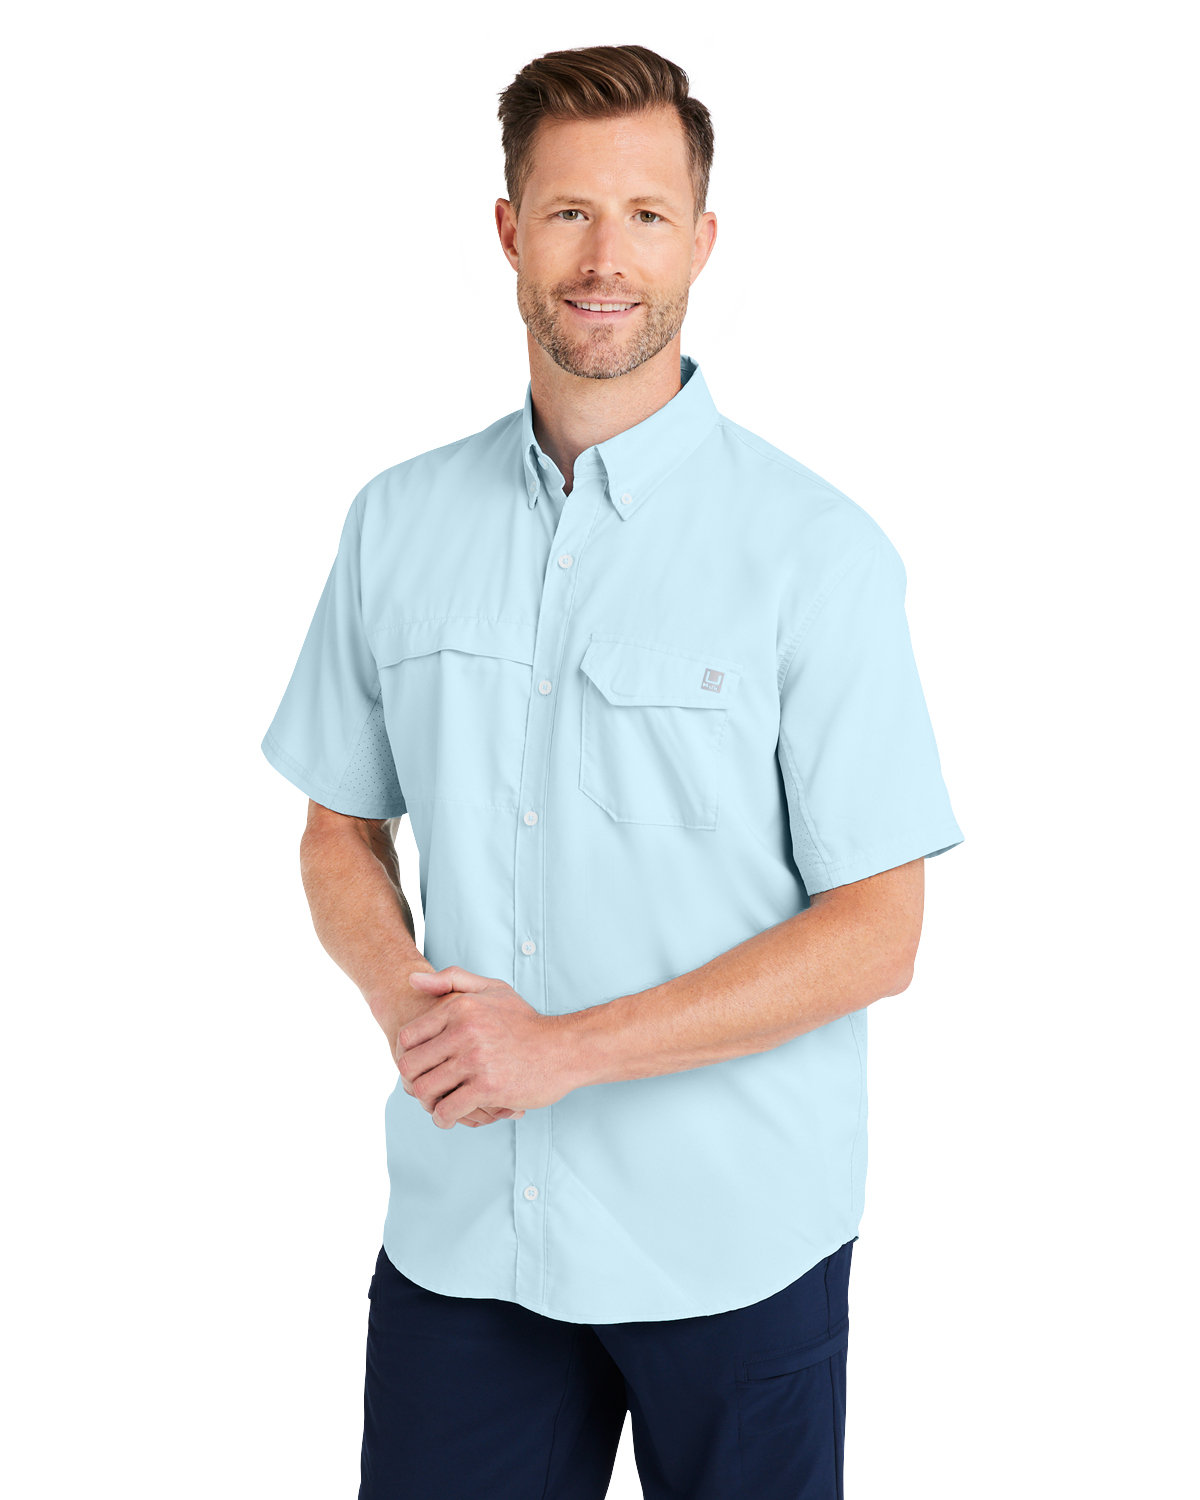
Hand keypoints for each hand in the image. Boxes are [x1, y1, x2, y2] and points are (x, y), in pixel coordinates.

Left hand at [392, 992, 522, 1128]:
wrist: (564, 1048)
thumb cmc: (525, 1021)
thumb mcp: (491, 989)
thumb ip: (451, 980)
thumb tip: (411, 981)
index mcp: (460, 1007)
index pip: (408, 1038)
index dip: (407, 1056)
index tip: (420, 1067)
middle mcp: (465, 1030)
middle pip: (410, 1066)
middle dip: (412, 1083)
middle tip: (424, 1091)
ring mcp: (476, 1060)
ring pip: (425, 1091)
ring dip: (426, 1104)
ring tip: (436, 1106)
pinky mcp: (488, 1087)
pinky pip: (448, 1110)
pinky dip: (443, 1119)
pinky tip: (450, 1118)